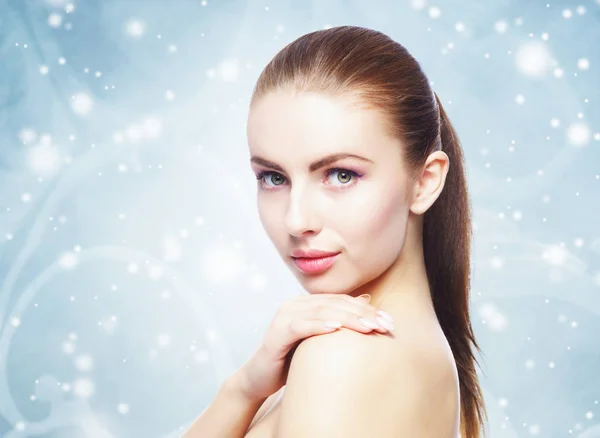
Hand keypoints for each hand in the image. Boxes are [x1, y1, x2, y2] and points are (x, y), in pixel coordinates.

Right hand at [237, 293, 395, 401]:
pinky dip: (318, 326)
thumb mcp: (320, 339)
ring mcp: (284, 316)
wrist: (260, 378)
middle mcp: (295, 304)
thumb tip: (366, 301)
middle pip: (334, 304)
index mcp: (307, 303)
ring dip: (346, 318)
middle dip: (362, 314)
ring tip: (367, 327)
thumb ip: (338, 320)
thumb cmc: (293, 358)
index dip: (367, 309)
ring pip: (320, 311)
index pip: (342, 301)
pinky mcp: (276, 333)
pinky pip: (299, 326)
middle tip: (383, 325)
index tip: (389, 322)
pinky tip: (335, 329)